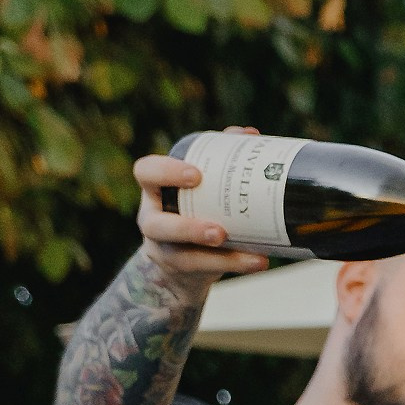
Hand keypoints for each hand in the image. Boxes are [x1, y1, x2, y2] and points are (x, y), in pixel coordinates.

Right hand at [132, 131, 267, 288]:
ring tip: (248, 254)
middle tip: (219, 230)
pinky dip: (236, 264)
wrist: (182, 254)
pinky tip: (259, 260)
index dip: (166, 172)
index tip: (196, 174)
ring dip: (216, 257)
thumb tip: (249, 133)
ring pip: (183, 257)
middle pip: (157, 226)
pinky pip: (208, 271)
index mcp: (155, 190)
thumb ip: (218, 156)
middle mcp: (153, 221)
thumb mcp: (199, 183)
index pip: (146, 173)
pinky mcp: (184, 271)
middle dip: (188, 228)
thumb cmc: (194, 205)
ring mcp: (165, 251)